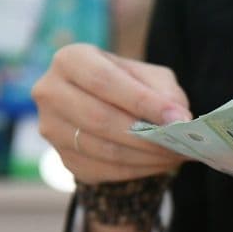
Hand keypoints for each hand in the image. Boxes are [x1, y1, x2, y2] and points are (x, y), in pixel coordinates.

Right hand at [33, 43, 190, 183]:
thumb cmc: (132, 86)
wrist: (109, 108)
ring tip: (177, 154)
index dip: (142, 101)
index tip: (178, 118)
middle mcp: (50, 92)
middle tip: (182, 143)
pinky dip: (139, 170)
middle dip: (146, 135)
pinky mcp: (64, 159)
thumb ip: (164, 92)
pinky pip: (105, 171)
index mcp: (70, 60)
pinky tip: (161, 163)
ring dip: (147, 157)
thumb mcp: (151, 77)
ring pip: (103, 150)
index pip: (104, 81)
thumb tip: (178, 119)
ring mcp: (52, 129)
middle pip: (99, 119)